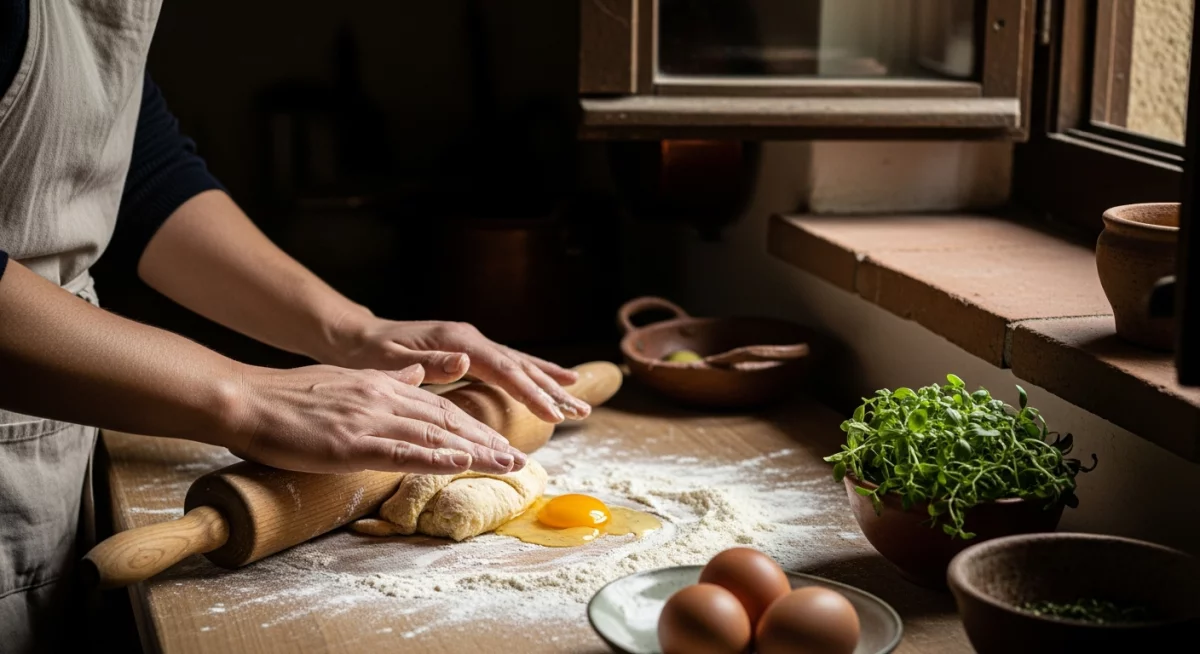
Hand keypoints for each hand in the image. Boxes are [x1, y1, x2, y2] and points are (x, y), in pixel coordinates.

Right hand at [223, 363, 527, 474]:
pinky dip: (435, 458)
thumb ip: (386, 380)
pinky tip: (461, 464)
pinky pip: (401, 452)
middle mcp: (383, 398)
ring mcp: (368, 420)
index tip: (501, 442)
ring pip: (434, 435)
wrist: (245, 398)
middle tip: (520, 458)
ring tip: (507, 464)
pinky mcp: (349, 443)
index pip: (441, 407)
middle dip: (487, 440)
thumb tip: (418, 375)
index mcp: (382, 385)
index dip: (475, 426)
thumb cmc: (288, 396)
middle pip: (447, 420)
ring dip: (475, 452)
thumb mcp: (346, 380)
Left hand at [324, 316, 589, 423]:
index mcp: (455, 341)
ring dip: (550, 383)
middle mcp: (469, 339)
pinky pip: (509, 365)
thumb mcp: (386, 359)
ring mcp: (472, 343)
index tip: (552, 414)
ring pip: (519, 364)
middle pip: (520, 365)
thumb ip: (425, 364)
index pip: (502, 369)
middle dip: (551, 389)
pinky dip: (534, 375)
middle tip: (580, 411)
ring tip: (580, 400)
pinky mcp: (470, 352)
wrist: (354, 336)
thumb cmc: (366, 352)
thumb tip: (465, 362)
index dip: (530, 392)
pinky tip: (553, 382)